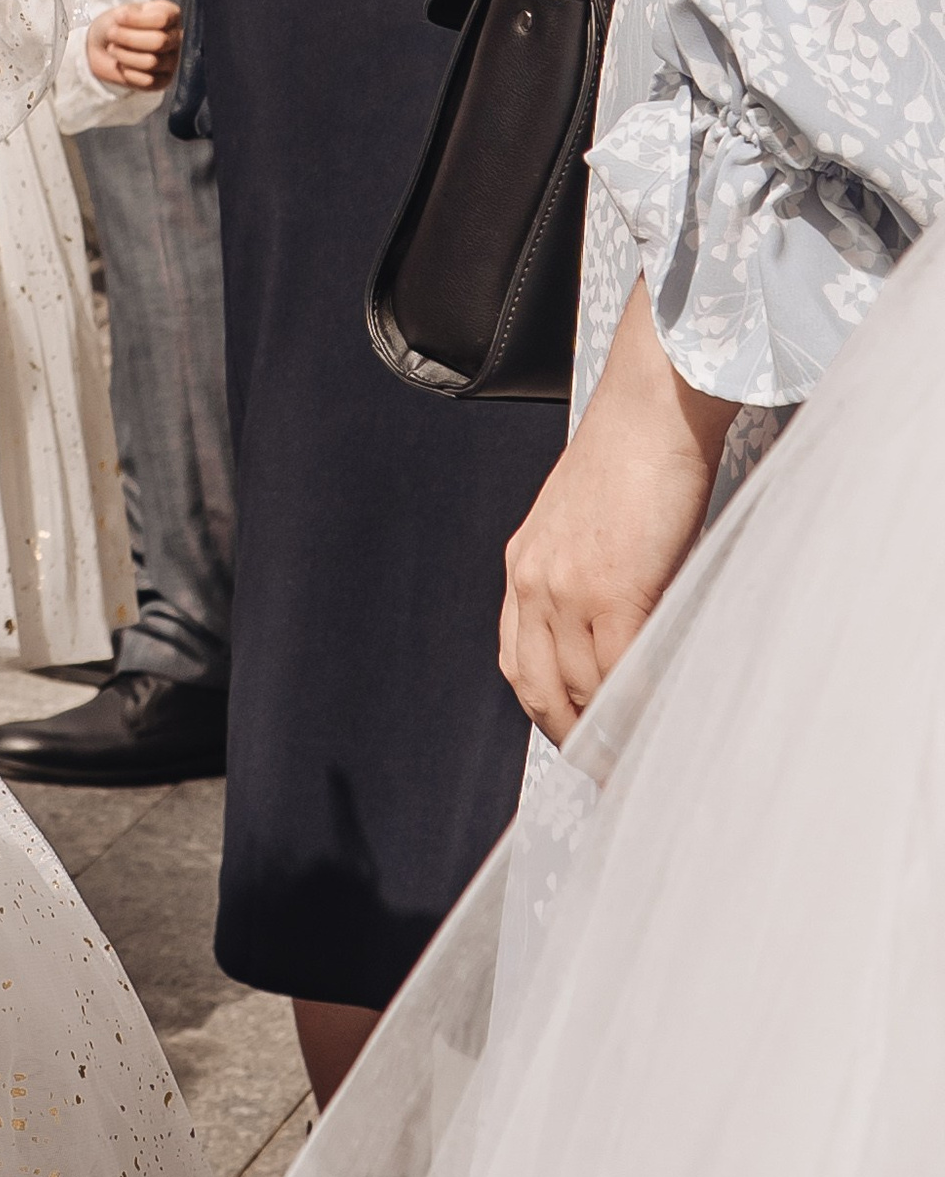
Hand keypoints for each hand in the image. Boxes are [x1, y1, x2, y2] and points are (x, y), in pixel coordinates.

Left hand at [86, 0, 181, 91]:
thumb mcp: (121, 14)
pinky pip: (147, 81)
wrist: (101, 48)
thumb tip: (132, 21)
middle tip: (111, 33)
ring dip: (124, 55)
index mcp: (172, 16)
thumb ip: (131, 17)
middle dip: (129, 38)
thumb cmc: (116, 26)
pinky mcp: (162, 81)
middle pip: (159, 42)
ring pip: (151, 62)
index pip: (162, 19)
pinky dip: (128, 73)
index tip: (118, 18)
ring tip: (112, 49)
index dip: (136, 20)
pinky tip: (121, 65)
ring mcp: (171, 61)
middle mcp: (176, 38)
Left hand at [500, 282, 737, 742]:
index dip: (547, 710)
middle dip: (574, 736)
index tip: (578, 737)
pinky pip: (621, 666)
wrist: (649, 410)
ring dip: (611, 726)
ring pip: (583, 685)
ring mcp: (568, 586)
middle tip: (610, 767)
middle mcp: (533, 581)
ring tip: (642, 751)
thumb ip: (585, 580)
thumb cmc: (633, 460)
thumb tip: (618, 640)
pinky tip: (658, 717)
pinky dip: (637, 700)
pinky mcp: (612, 586)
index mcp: (523, 566)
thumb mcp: (584, 524)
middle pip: (542, 687)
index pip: (518, 661)